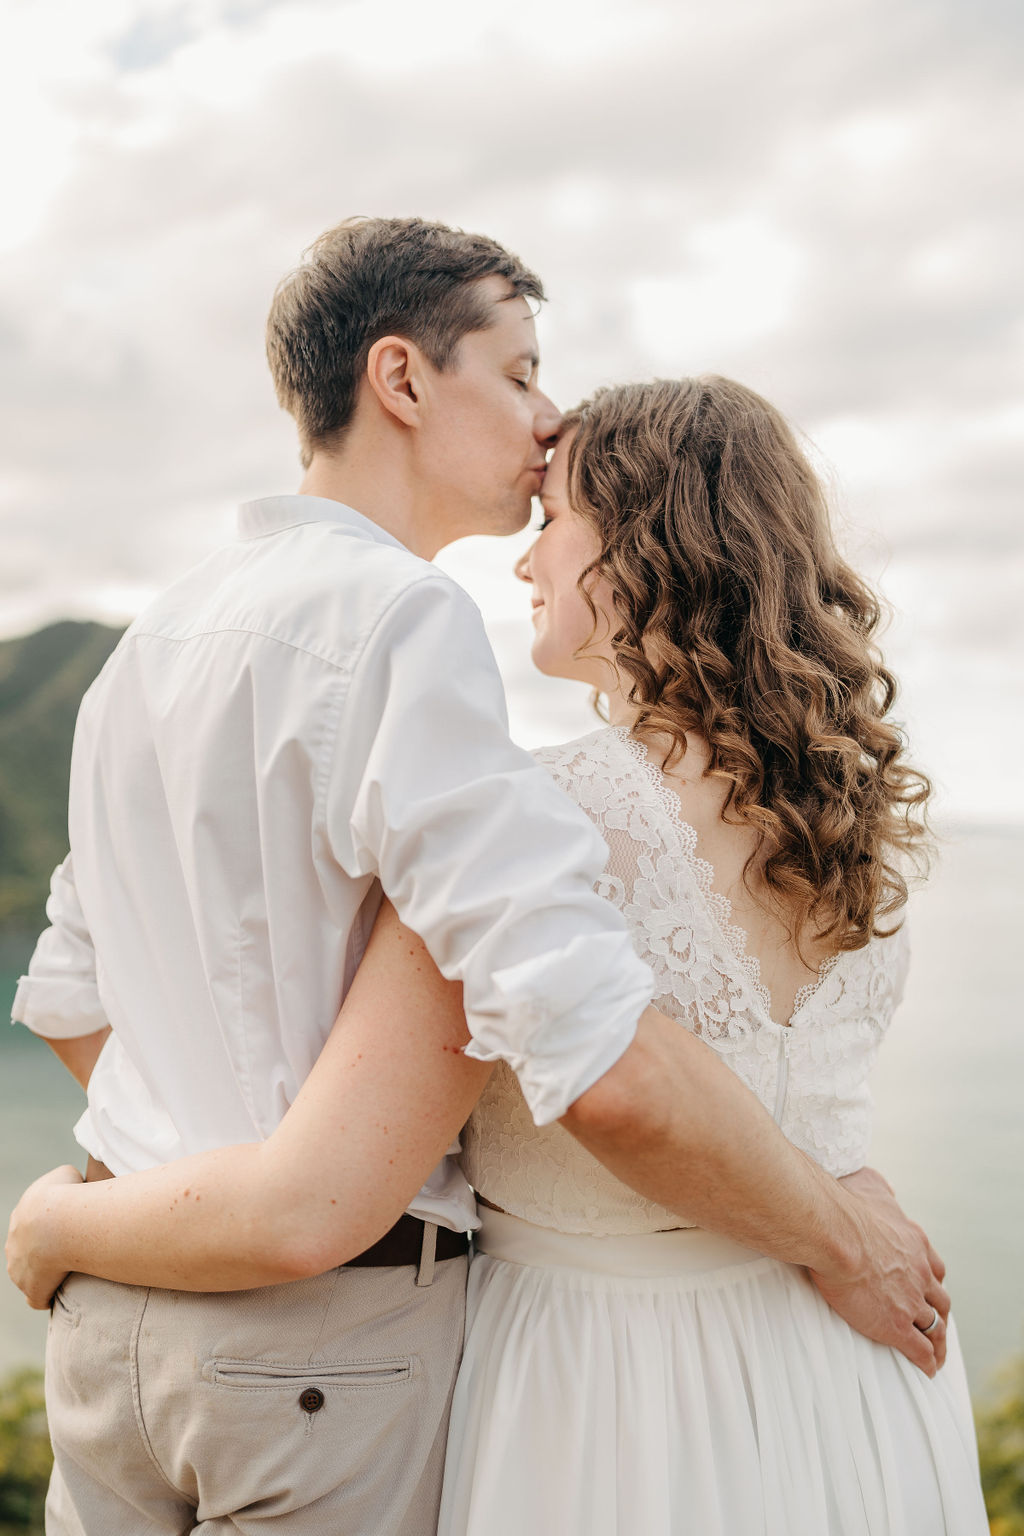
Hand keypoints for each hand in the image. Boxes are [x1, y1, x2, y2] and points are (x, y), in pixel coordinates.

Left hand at [6, 1165, 82, 1308]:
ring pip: (27, 1273)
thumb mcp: (66, 1174)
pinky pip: (36, 1298)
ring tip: (68, 1269)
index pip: (31, 1222)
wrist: (59, 1222)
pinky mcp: (32, 1287)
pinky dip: (44, 1297)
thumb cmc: (66, 1194)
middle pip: (26, 1249)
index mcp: (22, 1215)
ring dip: (43, 1273)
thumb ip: (66, 1181)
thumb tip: (75, 1188)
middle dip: (43, 1249)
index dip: (49, 1224)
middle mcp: (14, 1243)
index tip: (68, 1224)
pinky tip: (56, 1295)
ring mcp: (19, 1267)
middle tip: (69, 1246)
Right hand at [810, 1166, 949, 1376]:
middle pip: (940, 1299)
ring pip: (935, 1326)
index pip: (934, 1268)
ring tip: (937, 1353)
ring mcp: (910, 1300)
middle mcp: (919, 1272)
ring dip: (938, 1340)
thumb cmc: (844, 1206)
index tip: (929, 1288)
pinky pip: (920, 1350)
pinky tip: (926, 1370)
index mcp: (914, 1243)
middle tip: (935, 1322)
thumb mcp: (871, 1186)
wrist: (834, 1233)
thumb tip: (885, 1187)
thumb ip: (881, 1189)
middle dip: (939, 1312)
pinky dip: (927, 1361)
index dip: (933, 1281)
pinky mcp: (896, 1325)